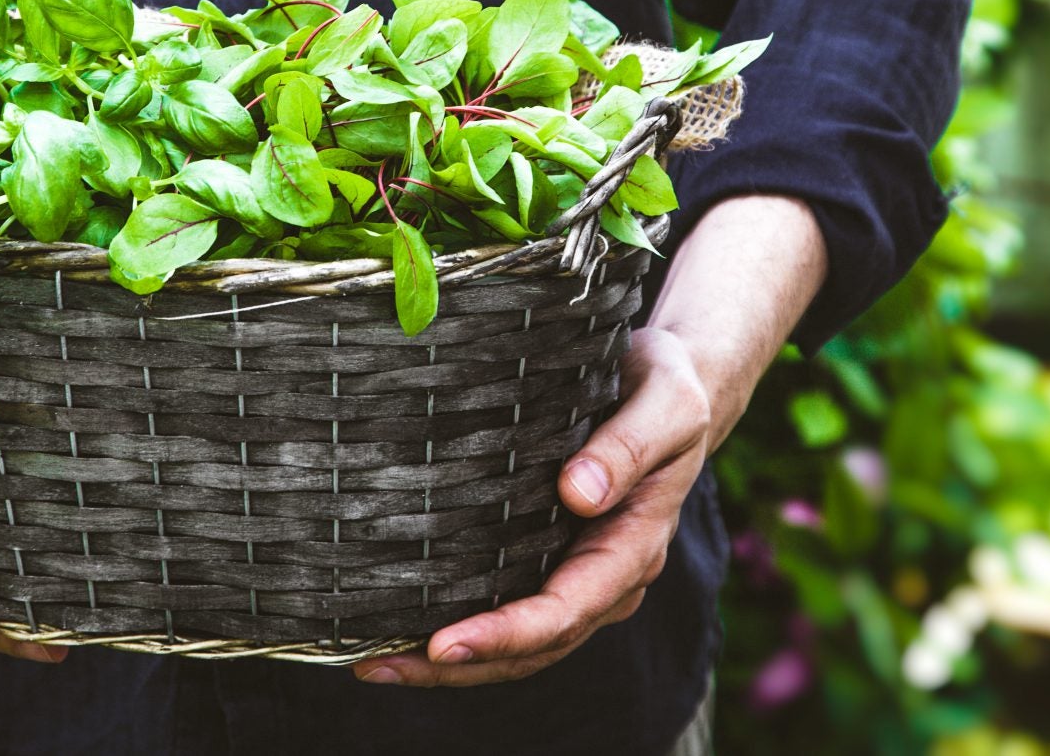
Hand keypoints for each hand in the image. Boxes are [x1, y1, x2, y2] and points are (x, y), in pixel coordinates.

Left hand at [352, 193, 826, 687]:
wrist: (676, 383)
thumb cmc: (667, 388)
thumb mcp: (663, 403)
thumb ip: (627, 447)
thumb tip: (578, 494)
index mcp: (634, 547)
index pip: (566, 611)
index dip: (506, 634)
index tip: (444, 643)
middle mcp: (608, 577)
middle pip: (533, 647)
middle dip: (458, 666)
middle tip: (378, 666)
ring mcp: (581, 575)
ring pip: (517, 644)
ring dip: (449, 664)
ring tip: (373, 663)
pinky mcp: (554, 559)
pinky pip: (509, 608)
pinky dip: (461, 629)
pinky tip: (404, 627)